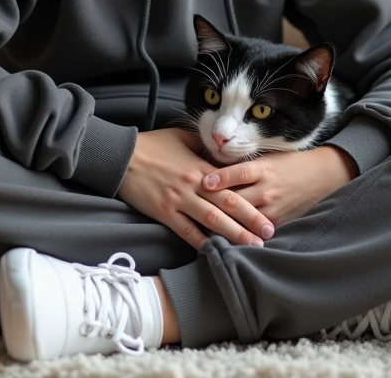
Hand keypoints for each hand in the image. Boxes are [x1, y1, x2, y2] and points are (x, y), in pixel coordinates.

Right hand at [117, 127, 275, 250]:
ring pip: (212, 220)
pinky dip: (200, 242)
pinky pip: (186, 231)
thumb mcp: (182, 138)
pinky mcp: (164, 212)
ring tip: (250, 246)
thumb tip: (220, 152)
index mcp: (201, 167)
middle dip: (251, 220)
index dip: (251, 198)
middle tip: (269, 234)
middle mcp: (194, 185)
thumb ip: (203, 147)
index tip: (266, 208)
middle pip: (228, 205)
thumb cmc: (152, 145)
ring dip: (233, 234)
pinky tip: (214, 251)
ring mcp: (179, 200)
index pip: (233, 185)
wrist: (121, 156)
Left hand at [200, 145, 357, 229]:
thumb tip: (211, 171)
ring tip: (203, 230)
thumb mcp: (267, 158)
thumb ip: (243, 167)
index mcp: (263, 169)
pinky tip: (226, 241)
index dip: (220, 178)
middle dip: (214, 207)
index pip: (238, 172)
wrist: (322, 176)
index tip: (202, 182)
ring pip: (244, 220)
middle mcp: (267, 189)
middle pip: (236, 200)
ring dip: (225, 226)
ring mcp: (273, 208)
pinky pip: (256, 231)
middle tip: (193, 210)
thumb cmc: (289, 163)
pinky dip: (242, 235)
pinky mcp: (279, 222)